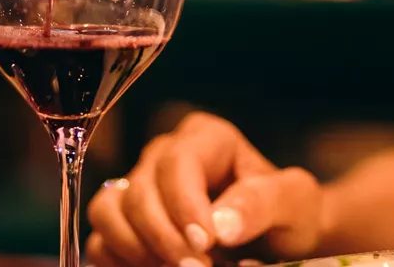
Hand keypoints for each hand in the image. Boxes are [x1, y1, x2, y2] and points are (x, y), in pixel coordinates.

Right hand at [86, 112, 326, 266]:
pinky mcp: (125, 222)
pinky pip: (99, 241)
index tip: (206, 244)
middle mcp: (163, 155)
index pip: (177, 163)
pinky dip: (120, 261)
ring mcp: (138, 187)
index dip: (184, 205)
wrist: (280, 238)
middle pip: (139, 192)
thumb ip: (263, 202)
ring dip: (137, 250)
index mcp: (205, 138)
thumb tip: (220, 223)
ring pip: (107, 212)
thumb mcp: (293, 201)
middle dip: (165, 238)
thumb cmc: (288, 212)